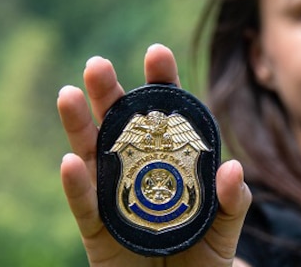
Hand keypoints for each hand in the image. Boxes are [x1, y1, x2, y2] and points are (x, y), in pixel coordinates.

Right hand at [57, 43, 251, 266]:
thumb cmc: (201, 256)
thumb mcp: (224, 229)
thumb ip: (231, 200)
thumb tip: (232, 169)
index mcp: (168, 161)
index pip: (166, 116)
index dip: (161, 85)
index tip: (156, 53)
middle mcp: (136, 171)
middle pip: (119, 127)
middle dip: (109, 95)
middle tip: (97, 64)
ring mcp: (112, 197)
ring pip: (91, 156)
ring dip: (79, 127)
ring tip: (69, 95)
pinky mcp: (97, 231)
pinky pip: (85, 207)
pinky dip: (77, 186)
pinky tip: (69, 161)